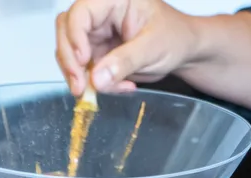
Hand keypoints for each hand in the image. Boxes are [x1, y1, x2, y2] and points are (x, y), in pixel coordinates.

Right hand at [55, 0, 199, 95]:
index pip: (81, 13)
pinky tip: (119, 86)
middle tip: (80, 87)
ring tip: (103, 90)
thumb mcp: (153, 48)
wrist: (184, 50)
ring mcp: (97, 33)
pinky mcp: (98, 52)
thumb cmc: (175, 37)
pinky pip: (85, 69)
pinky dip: (96, 83)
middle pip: (67, 31)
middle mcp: (101, 13)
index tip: (83, 61)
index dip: (75, 37)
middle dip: (71, 61)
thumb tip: (97, 79)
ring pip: (70, 53)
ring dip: (81, 76)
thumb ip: (125, 61)